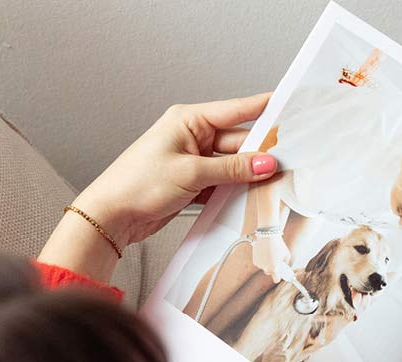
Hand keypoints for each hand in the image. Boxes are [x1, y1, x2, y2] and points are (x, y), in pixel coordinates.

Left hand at [39, 93, 278, 282]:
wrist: (111, 216)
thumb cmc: (137, 184)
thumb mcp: (191, 173)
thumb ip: (233, 169)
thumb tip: (267, 163)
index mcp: (189, 120)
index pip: (236, 109)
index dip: (265, 107)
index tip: (290, 104)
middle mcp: (193, 136)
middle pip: (240, 141)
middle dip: (261, 153)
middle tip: (287, 164)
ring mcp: (195, 160)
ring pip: (235, 164)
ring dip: (249, 175)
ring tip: (271, 184)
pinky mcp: (195, 181)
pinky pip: (226, 181)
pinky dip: (237, 189)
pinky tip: (251, 196)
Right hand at [251, 235, 291, 283]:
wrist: (267, 236)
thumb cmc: (278, 245)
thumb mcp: (287, 254)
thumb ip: (286, 263)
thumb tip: (286, 267)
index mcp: (274, 268)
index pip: (276, 279)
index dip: (278, 277)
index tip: (280, 274)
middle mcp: (266, 268)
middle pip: (270, 273)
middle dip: (273, 269)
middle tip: (275, 261)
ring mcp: (259, 265)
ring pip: (264, 267)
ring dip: (267, 264)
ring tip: (270, 254)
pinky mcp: (255, 260)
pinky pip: (259, 264)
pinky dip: (262, 260)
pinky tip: (264, 253)